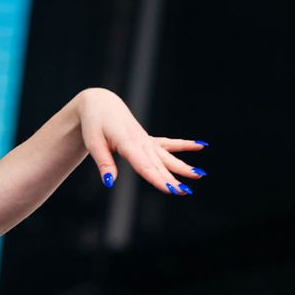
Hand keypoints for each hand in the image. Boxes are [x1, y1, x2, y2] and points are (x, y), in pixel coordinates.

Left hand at [75, 87, 207, 194]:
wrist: (100, 103)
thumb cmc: (94, 124)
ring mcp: (146, 140)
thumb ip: (104, 163)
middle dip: (172, 179)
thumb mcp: (94, 143)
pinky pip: (168, 143)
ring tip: (199, 175)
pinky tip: (201, 145)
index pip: (145, 166)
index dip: (158, 179)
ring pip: (167, 157)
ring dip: (182, 167)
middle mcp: (141, 142)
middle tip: (186, 191)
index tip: (171, 189)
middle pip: (158, 165)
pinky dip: (184, 145)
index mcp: (127, 144)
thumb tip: (110, 182)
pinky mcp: (147, 139)